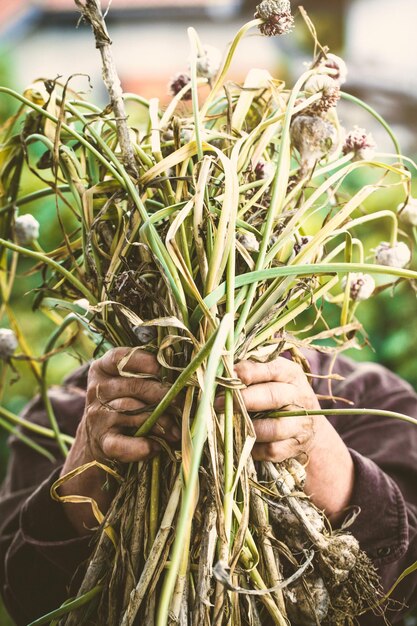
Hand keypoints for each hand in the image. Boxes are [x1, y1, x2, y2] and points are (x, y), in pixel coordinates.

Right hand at [59, 348, 177, 534]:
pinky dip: (141, 447)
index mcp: (104, 368)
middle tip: (186, 404)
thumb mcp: (134, 382)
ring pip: (133, 413)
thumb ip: (153, 372)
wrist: (102, 441)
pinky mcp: (101, 442)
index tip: (163, 367)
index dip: (144, 361)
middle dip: (165, 396)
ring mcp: (97, 417)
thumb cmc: (130, 404)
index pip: (120, 357)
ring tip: (178, 429)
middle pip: (135, 386)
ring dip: (160, 422)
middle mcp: (96, 389)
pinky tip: (156, 447)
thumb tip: (195, 365)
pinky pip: (121, 444)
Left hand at [231, 357, 354, 522]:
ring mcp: (300, 423)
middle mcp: (299, 396)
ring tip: (229, 425)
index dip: (247, 372)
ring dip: (249, 427)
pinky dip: (255, 449)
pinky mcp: (296, 446)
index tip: (226, 377)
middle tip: (218, 403)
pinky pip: (272, 450)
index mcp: (290, 373)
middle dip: (243, 400)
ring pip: (273, 427)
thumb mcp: (270, 377)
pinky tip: (244, 442)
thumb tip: (216, 372)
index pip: (271, 368)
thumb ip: (249, 372)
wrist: (308, 426)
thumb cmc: (278, 395)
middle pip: (272, 396)